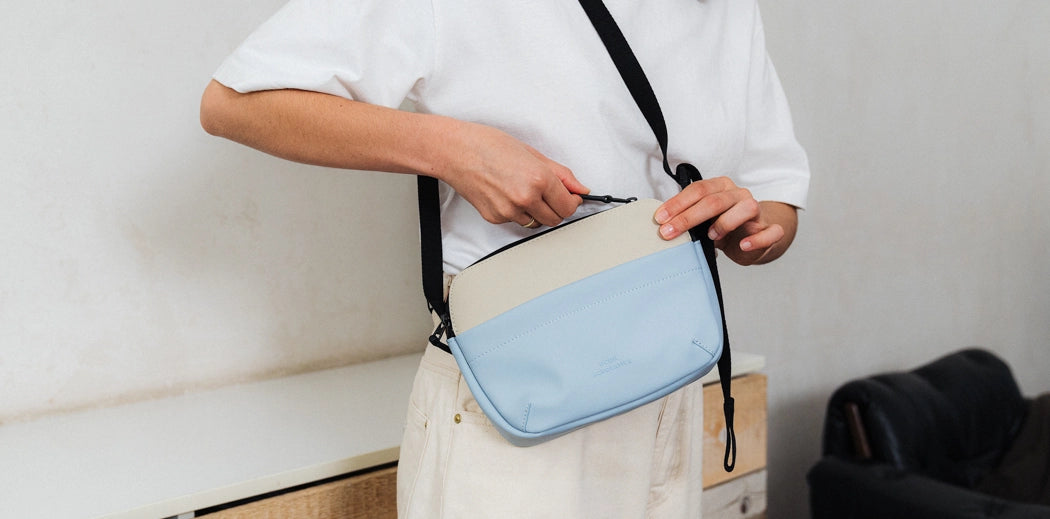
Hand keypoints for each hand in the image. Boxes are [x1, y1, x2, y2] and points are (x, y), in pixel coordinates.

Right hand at [437, 121, 588, 227]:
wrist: (455, 151)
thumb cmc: (488, 145)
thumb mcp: (531, 153)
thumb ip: (560, 174)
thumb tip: (579, 188)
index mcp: (538, 179)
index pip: (568, 206)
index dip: (572, 202)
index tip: (571, 197)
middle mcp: (525, 198)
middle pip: (555, 219)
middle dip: (557, 208)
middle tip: (551, 194)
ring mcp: (509, 211)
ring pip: (536, 223)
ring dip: (537, 211)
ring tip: (524, 190)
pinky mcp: (495, 217)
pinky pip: (516, 221)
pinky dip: (517, 212)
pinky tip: (507, 193)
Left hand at [653, 177, 796, 265]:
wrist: (756, 234)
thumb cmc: (725, 224)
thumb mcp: (704, 219)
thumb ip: (689, 218)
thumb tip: (663, 225)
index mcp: (720, 187)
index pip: (697, 190)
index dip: (677, 204)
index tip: (660, 219)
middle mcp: (738, 194)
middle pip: (714, 201)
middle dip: (688, 217)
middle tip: (669, 232)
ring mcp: (757, 210)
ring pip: (745, 208)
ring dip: (725, 222)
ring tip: (711, 236)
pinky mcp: (770, 229)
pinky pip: (770, 231)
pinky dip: (756, 239)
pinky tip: (743, 245)